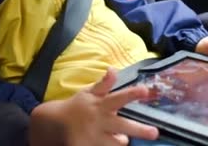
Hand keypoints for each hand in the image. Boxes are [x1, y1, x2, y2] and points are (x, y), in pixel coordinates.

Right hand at [29, 68, 158, 145]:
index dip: (133, 94)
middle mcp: (100, 121)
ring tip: (118, 136)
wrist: (53, 125)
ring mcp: (95, 137)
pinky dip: (108, 145)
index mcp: (101, 105)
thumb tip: (114, 69)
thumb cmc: (77, 107)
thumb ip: (104, 84)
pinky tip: (104, 142)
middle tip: (155, 133)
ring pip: (118, 142)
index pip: (119, 97)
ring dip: (121, 140)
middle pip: (124, 126)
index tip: (146, 90)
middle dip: (140, 130)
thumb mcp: (89, 93)